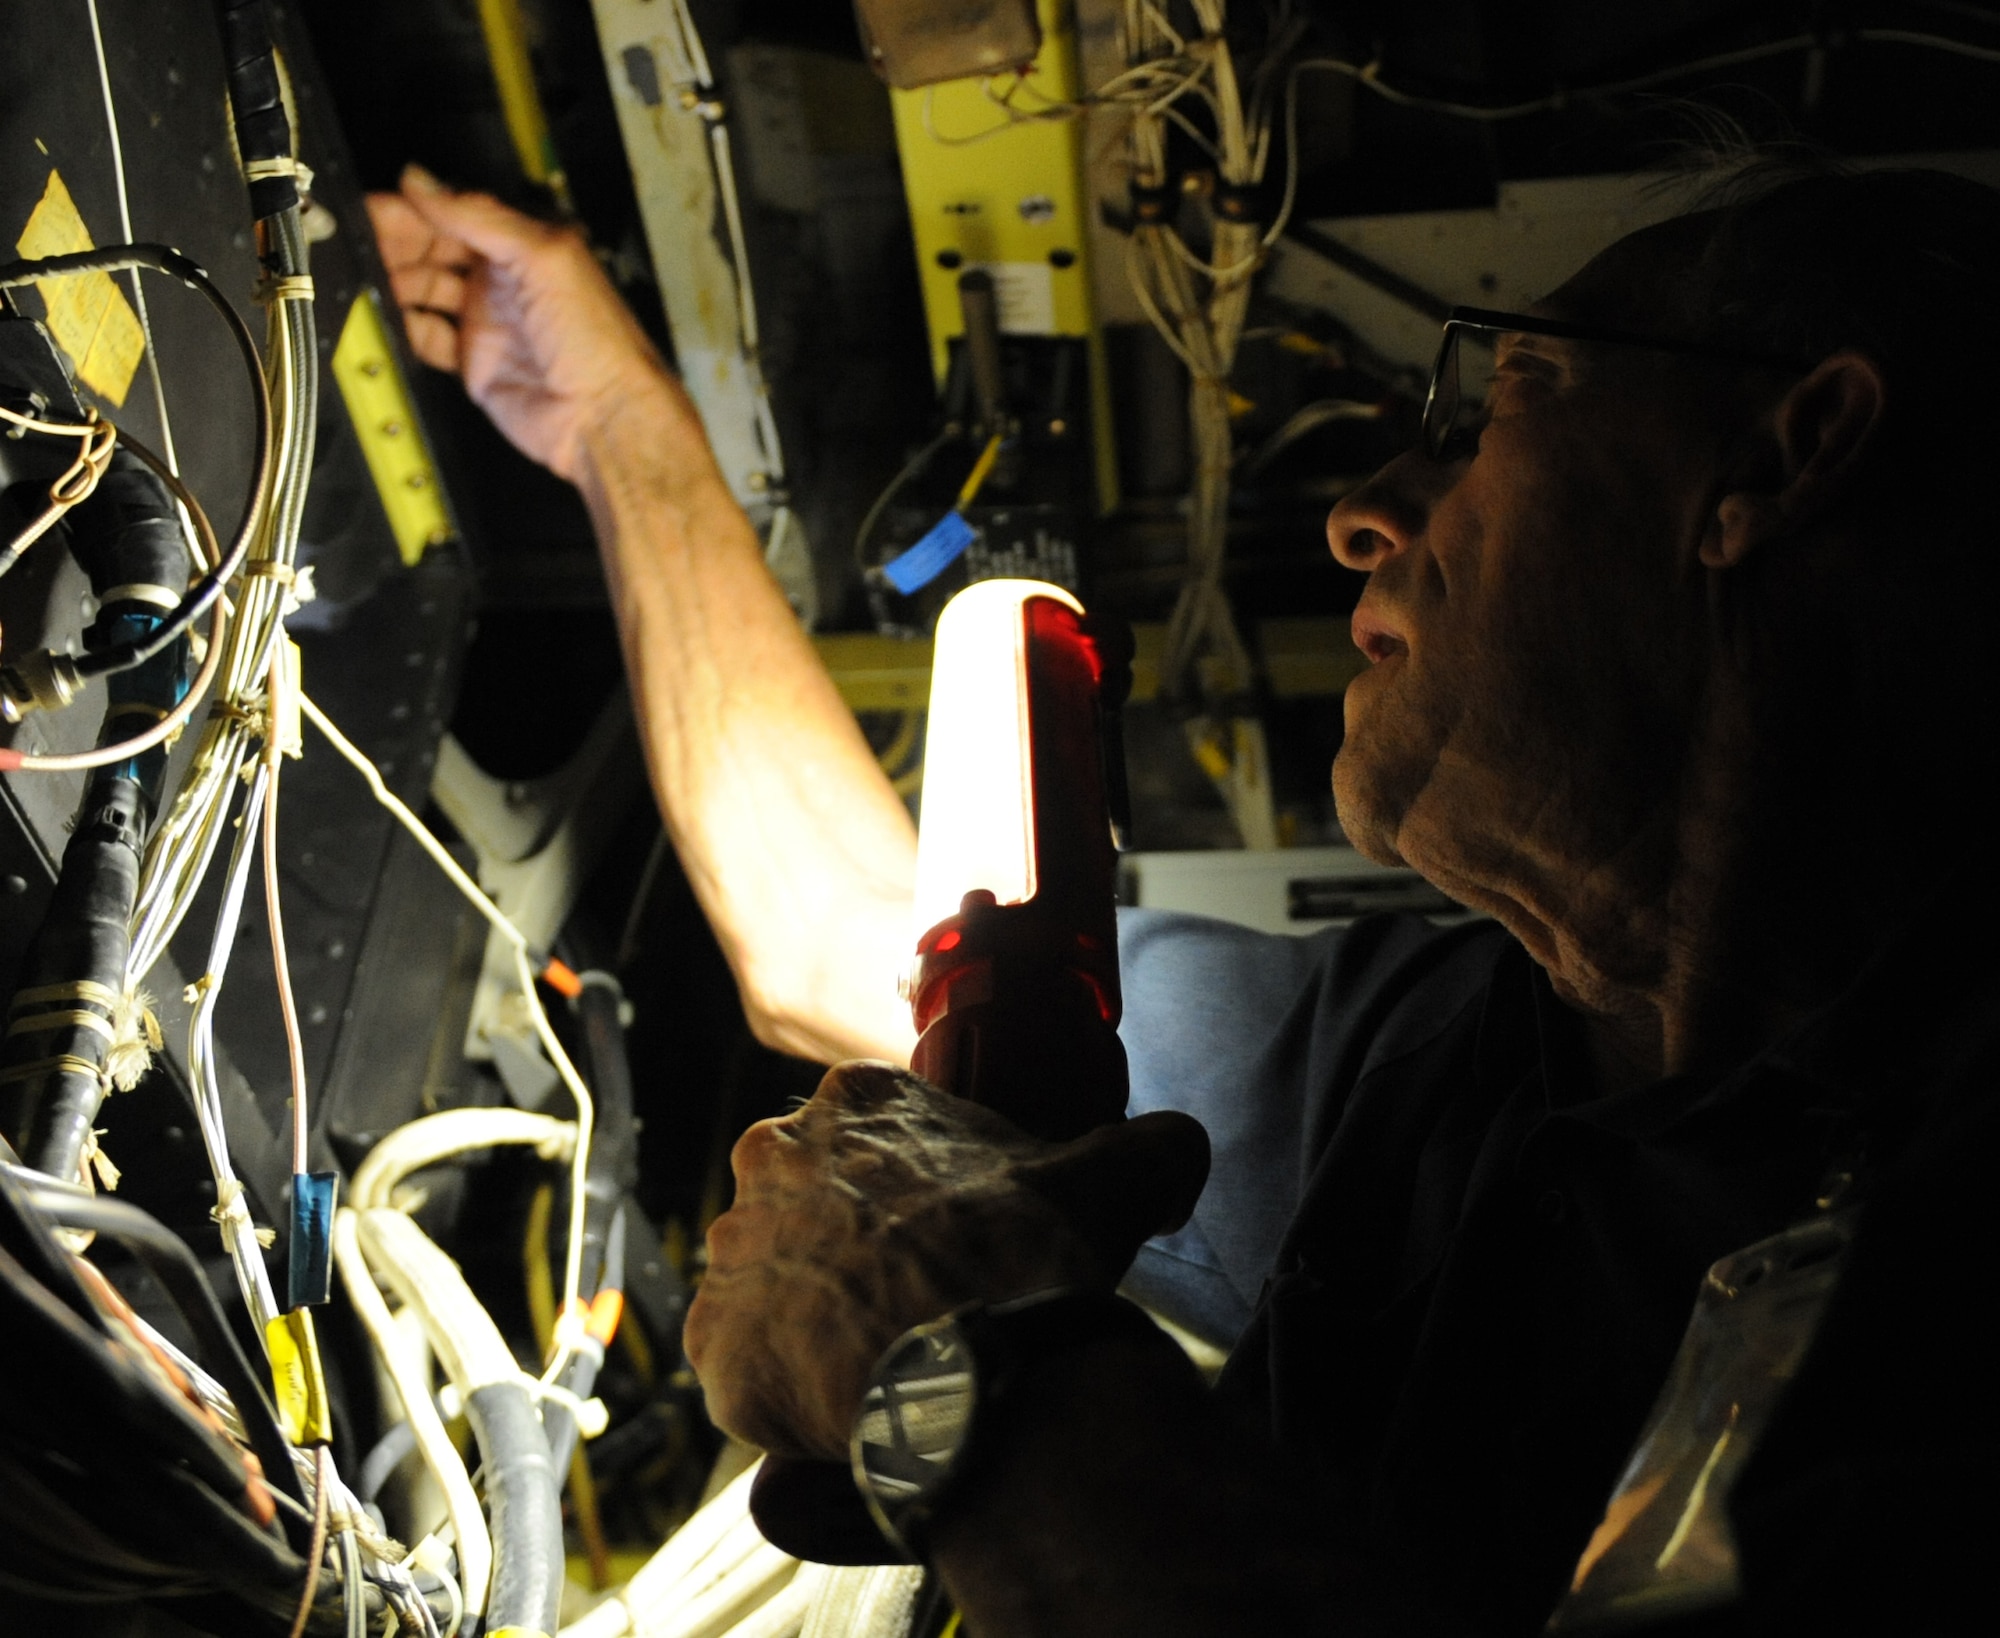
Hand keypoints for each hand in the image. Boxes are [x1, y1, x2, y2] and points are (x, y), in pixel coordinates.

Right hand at [366, 166, 698, 483]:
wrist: (601, 417)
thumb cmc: (596, 341)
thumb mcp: (543, 258)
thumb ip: (482, 218)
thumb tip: (424, 182)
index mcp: (522, 247)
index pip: (455, 216)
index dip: (414, 210)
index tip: (372, 207)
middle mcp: (502, 280)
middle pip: (433, 250)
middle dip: (394, 242)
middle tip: (356, 239)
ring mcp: (486, 322)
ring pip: (424, 290)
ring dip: (393, 280)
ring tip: (363, 274)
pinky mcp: (474, 363)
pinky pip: (427, 338)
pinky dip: (404, 327)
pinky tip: (387, 317)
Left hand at [684, 1062, 1208, 1459]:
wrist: (979, 1377)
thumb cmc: (1030, 1262)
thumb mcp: (1116, 1176)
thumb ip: (1148, 1146)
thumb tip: (1181, 1148)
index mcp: (856, 1101)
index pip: (880, 1135)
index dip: (925, 1189)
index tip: (958, 1236)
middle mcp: (771, 1159)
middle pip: (814, 1205)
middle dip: (856, 1248)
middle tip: (921, 1301)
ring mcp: (733, 1252)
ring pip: (775, 1285)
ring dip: (818, 1317)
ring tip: (890, 1364)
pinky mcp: (715, 1346)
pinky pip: (746, 1369)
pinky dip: (788, 1390)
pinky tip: (847, 1409)